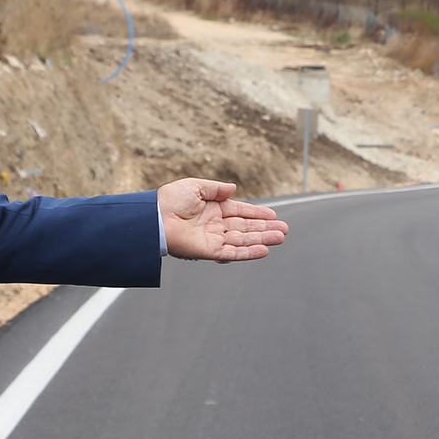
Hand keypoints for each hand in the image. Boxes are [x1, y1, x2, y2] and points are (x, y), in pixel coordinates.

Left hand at [158, 179, 287, 261]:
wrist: (154, 218)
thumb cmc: (169, 200)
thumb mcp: (195, 186)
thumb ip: (216, 188)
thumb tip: (233, 188)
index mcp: (212, 209)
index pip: (240, 212)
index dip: (257, 214)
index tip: (274, 215)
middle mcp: (214, 225)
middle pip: (245, 227)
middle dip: (265, 228)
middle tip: (284, 229)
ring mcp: (213, 239)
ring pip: (243, 240)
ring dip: (262, 239)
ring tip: (281, 237)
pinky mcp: (209, 251)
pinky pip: (232, 253)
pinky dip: (248, 252)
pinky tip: (264, 250)